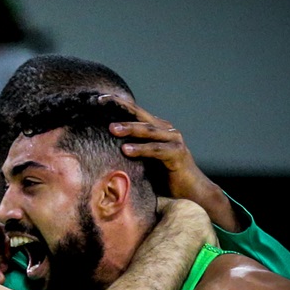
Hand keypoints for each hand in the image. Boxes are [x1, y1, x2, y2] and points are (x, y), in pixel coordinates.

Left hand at [97, 94, 238, 231]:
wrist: (192, 192)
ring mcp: (173, 140)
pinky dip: (141, 149)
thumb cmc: (164, 177)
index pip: (134, 112)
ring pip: (148, 130)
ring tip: (111, 128)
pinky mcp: (178, 154)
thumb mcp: (142, 161)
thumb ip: (129, 151)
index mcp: (156, 129)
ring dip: (130, 128)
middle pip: (140, 115)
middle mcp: (165, 130)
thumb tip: (101, 150)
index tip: (98, 98)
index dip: (117, 103)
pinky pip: (156, 150)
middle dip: (120, 107)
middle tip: (100, 102)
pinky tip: (126, 150)